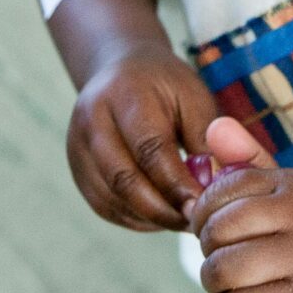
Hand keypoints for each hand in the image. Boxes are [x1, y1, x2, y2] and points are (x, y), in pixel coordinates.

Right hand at [66, 44, 218, 231]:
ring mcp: (78, 146)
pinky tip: (161, 216)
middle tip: (196, 223)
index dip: (177, 183)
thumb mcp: (193, 95)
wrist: (121, 70)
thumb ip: (204, 137)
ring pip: (111, 198)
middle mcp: (92, 119)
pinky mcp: (77, 168)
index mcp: (125, 93)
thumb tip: (215, 185)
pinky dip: (135, 218)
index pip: (149, 148)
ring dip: (150, 217)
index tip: (205, 206)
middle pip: (123, 178)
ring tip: (183, 220)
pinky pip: (104, 205)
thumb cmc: (166, 85)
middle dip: (163, 209)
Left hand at [190, 118, 292, 292]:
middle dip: (207, 248)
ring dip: (216, 282)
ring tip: (233, 281)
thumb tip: (215, 126)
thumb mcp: (292, 192)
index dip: (202, 210)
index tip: (207, 225)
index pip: (224, 188)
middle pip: (219, 232)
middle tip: (219, 256)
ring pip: (224, 273)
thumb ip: (249, 161)